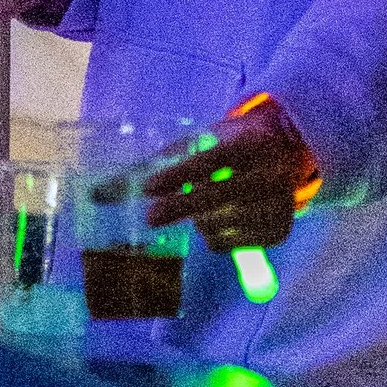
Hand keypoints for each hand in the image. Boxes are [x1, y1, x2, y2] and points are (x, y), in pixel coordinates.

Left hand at [141, 96, 317, 253]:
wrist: (285, 154)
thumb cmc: (230, 147)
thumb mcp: (202, 142)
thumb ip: (159, 163)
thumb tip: (102, 191)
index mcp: (252, 143)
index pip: (211, 160)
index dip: (179, 174)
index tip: (148, 187)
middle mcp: (272, 173)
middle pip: (218, 195)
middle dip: (181, 207)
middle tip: (150, 217)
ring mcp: (280, 205)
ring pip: (222, 223)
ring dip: (198, 221)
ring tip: (198, 210)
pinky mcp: (279, 232)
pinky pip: (230, 245)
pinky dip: (213, 237)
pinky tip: (218, 221)